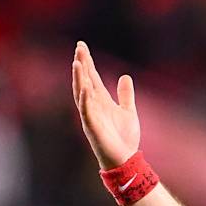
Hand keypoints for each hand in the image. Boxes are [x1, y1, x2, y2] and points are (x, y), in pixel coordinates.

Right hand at [72, 41, 139, 168]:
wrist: (126, 160)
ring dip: (79, 78)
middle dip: (82, 64)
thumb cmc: (125, 138)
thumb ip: (125, 95)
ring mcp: (91, 116)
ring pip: (82, 93)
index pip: (92, 77)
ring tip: (77, 62)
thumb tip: (125, 76)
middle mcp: (93, 106)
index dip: (87, 62)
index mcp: (101, 101)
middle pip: (84, 80)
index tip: (82, 46)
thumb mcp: (128, 111)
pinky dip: (85, 99)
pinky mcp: (92, 127)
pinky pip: (86, 111)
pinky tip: (85, 87)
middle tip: (79, 47)